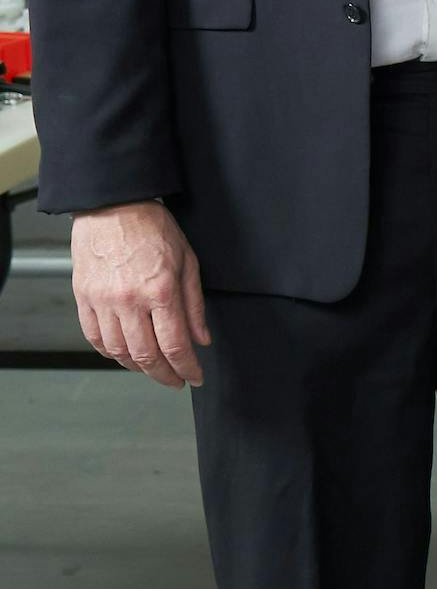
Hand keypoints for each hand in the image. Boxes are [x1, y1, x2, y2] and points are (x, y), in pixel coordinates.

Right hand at [68, 202, 209, 386]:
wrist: (112, 207)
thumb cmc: (153, 229)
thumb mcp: (188, 262)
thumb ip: (194, 305)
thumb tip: (201, 339)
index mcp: (160, 291)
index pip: (175, 345)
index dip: (187, 368)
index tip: (194, 377)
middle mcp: (129, 300)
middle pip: (146, 355)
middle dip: (163, 375)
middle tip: (175, 381)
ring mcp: (102, 300)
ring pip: (117, 351)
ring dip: (136, 367)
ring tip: (152, 369)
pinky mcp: (83, 297)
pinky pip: (93, 336)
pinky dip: (108, 352)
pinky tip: (122, 355)